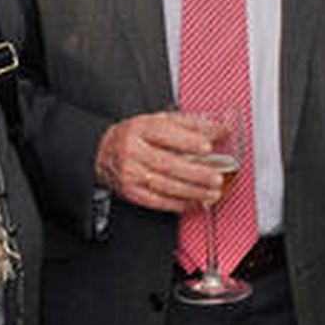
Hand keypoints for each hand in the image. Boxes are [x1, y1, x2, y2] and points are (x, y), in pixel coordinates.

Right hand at [95, 111, 225, 212]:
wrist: (103, 151)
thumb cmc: (137, 135)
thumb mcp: (161, 121)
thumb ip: (192, 124)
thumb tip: (221, 130)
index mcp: (140, 128)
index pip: (164, 133)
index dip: (187, 141)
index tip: (207, 146)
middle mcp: (132, 150)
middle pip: (166, 163)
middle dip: (195, 173)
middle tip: (216, 177)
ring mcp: (130, 173)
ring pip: (164, 185)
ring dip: (192, 191)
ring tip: (212, 192)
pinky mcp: (130, 191)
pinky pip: (156, 201)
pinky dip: (178, 203)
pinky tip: (193, 201)